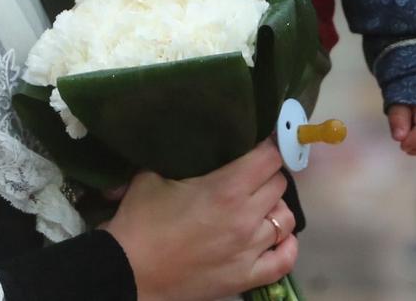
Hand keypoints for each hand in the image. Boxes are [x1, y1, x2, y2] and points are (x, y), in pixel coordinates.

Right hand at [103, 141, 298, 300]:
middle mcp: (246, 218)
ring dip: (274, 208)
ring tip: (258, 205)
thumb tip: (189, 138)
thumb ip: (179, 156)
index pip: (269, 158)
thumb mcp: (152, 175)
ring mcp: (250, 251)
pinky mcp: (247, 277)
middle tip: (250, 173)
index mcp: (225, 189)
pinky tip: (276, 237)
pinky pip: (284, 260)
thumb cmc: (140, 221)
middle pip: (279, 185)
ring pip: (286, 219)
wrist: (129, 271)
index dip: (268, 146)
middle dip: (267, 174)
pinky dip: (286, 246)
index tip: (260, 143)